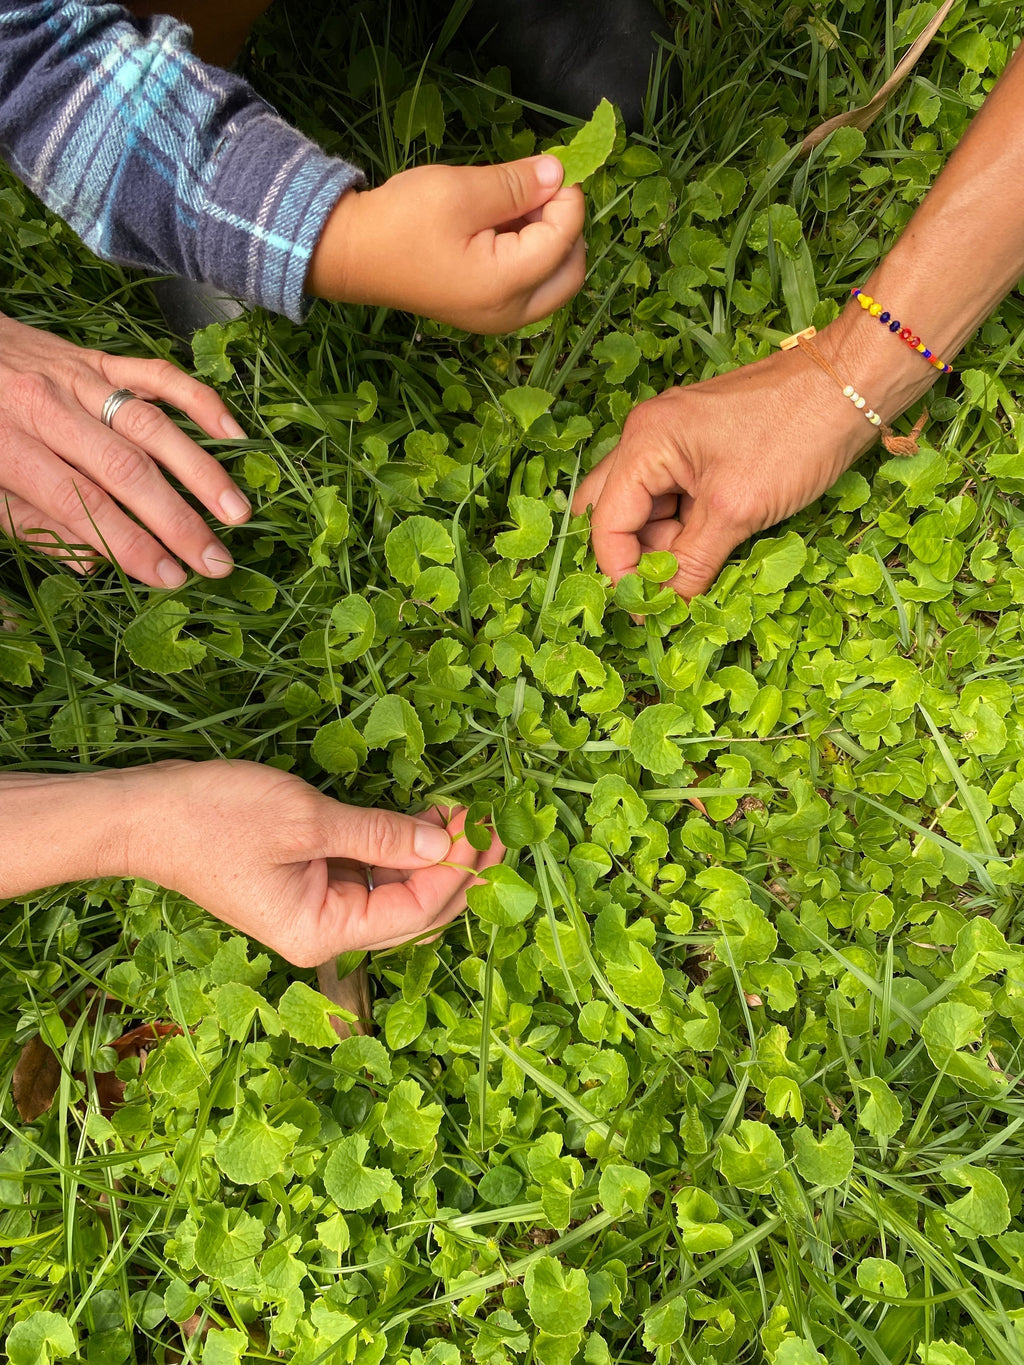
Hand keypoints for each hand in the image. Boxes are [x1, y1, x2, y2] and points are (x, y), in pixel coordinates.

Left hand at [0, 313, 251, 588]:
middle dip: (177, 521)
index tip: (170, 578)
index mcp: (8, 445)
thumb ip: (31, 524)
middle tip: (217, 561)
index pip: (82, 504)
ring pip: (151, 426)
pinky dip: (199, 401)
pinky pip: (157, 374)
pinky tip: (233, 432)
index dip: (130, 545)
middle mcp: (47, 408)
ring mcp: (79, 378)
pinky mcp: (100, 357)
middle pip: (125, 470)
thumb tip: (93, 564)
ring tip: (237, 512)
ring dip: (201, 472)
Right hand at [122, 760, 504, 965]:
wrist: (146, 814)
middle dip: (458, 869)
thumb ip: (382, 835)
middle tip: (498, 821)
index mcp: (323, 933)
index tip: (492, 825)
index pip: (416, 910)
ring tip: (469, 815)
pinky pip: (370, 874)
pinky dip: (400, 849)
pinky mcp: (309, 882)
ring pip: (396, 892)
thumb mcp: (309, 820)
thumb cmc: (217, 818)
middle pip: (414, 911)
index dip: (461, 869)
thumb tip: (447, 844)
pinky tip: (427, 820)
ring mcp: (317, 909)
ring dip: (433, 856)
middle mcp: (325, 933)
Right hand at [306, 155, 585, 332]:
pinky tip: (506, 227)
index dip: (567, 198)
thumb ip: (517, 184)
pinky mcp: (486, 313)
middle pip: (571, 272)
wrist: (351, 255)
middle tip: (542, 191)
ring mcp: (498, 319)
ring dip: (551, 243)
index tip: (550, 167)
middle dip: (568, 228)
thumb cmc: (401, 221)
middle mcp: (510, 314)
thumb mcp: (461, 191)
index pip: (565, 240)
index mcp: (506, 285)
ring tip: (520, 206)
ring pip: (553, 283)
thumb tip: (559, 174)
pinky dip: (531, 257)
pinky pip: (529, 289)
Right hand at [573, 316, 925, 597]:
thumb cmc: (797, 434)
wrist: (854, 383)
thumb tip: (668, 604)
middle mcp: (649, 435)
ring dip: (667, 543)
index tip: (648, 609)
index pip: (606, 521)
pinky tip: (718, 546)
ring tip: (705, 568)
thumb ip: (693, 561)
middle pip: (614, 510)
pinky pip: (678, 494)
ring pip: (648, 506)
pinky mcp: (703, 444)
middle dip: (636, 555)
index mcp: (645, 442)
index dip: (621, 571)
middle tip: (667, 587)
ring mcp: (676, 437)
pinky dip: (690, 525)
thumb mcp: (738, 509)